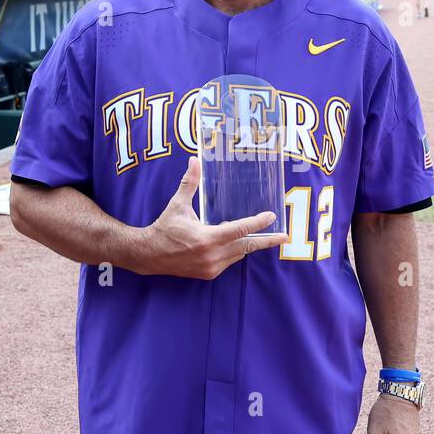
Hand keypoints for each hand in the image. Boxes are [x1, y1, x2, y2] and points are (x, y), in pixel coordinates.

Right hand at [135, 155, 286, 278]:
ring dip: (249, 245)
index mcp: (207, 238)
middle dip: (267, 241)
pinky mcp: (209, 273)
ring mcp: (211, 266)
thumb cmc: (164, 228)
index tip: (272, 217)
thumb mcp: (177, 204)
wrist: (149, 255)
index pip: (240, 230)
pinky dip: (235, 251)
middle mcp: (212, 255)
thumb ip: (190, 183)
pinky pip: (229, 261)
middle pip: (247, 247)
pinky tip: (237, 243)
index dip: (258, 223)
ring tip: (262, 236)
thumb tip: (194, 160)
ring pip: (239, 254)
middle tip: (285, 236)